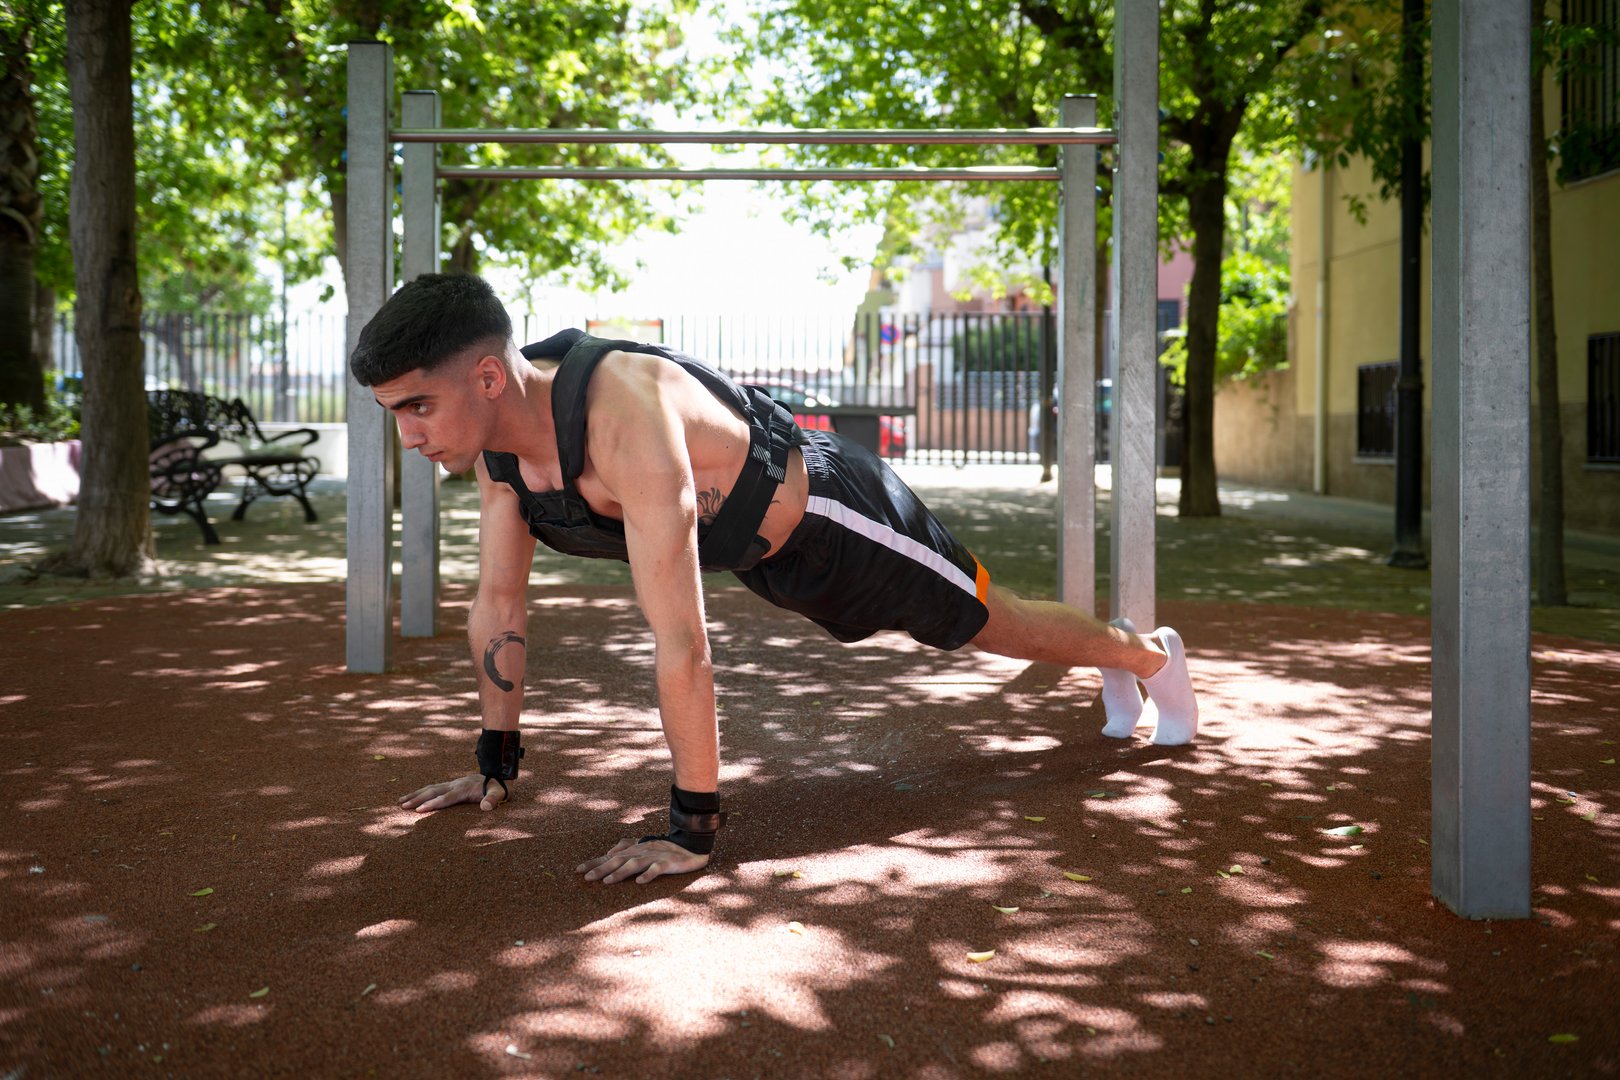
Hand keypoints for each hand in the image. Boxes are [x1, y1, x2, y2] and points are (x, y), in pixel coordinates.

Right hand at [397, 772, 506, 812]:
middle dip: (417, 799)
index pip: (446, 797)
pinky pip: (432, 788)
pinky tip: (410, 798)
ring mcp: (451, 784)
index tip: (420, 810)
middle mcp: (455, 785)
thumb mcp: (499, 794)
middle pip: (433, 791)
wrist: (497, 775)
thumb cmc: (497, 788)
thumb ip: (493, 800)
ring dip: (415, 795)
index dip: (434, 803)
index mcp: (464, 789)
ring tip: (400, 802)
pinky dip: (420, 792)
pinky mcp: (450, 785)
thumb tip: (486, 807)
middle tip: (403, 807)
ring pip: (430, 788)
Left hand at [576, 837, 709, 884]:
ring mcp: (654, 857)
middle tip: (587, 878)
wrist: (691, 846)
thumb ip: (626, 847)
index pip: (610, 856)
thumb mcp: (644, 847)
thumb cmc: (665, 849)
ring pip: (634, 864)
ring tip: (607, 881)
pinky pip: (656, 869)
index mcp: (634, 850)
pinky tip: (640, 882)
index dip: (594, 862)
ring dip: (620, 872)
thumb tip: (609, 851)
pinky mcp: (668, 863)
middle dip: (602, 869)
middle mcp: (641, 852)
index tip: (578, 871)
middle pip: (618, 860)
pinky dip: (648, 875)